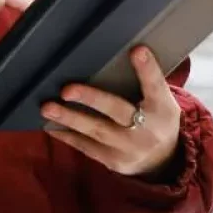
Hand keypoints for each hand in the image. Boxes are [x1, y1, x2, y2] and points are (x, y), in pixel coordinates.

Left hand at [42, 46, 181, 177]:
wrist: (164, 161)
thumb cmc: (156, 118)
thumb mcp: (160, 100)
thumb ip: (144, 81)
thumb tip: (120, 50)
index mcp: (162, 108)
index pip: (155, 86)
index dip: (147, 69)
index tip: (136, 50)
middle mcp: (148, 129)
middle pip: (118, 110)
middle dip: (91, 99)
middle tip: (66, 90)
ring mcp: (130, 148)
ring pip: (96, 131)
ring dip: (69, 118)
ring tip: (47, 108)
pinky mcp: (114, 161)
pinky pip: (87, 147)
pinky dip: (67, 135)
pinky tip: (50, 125)